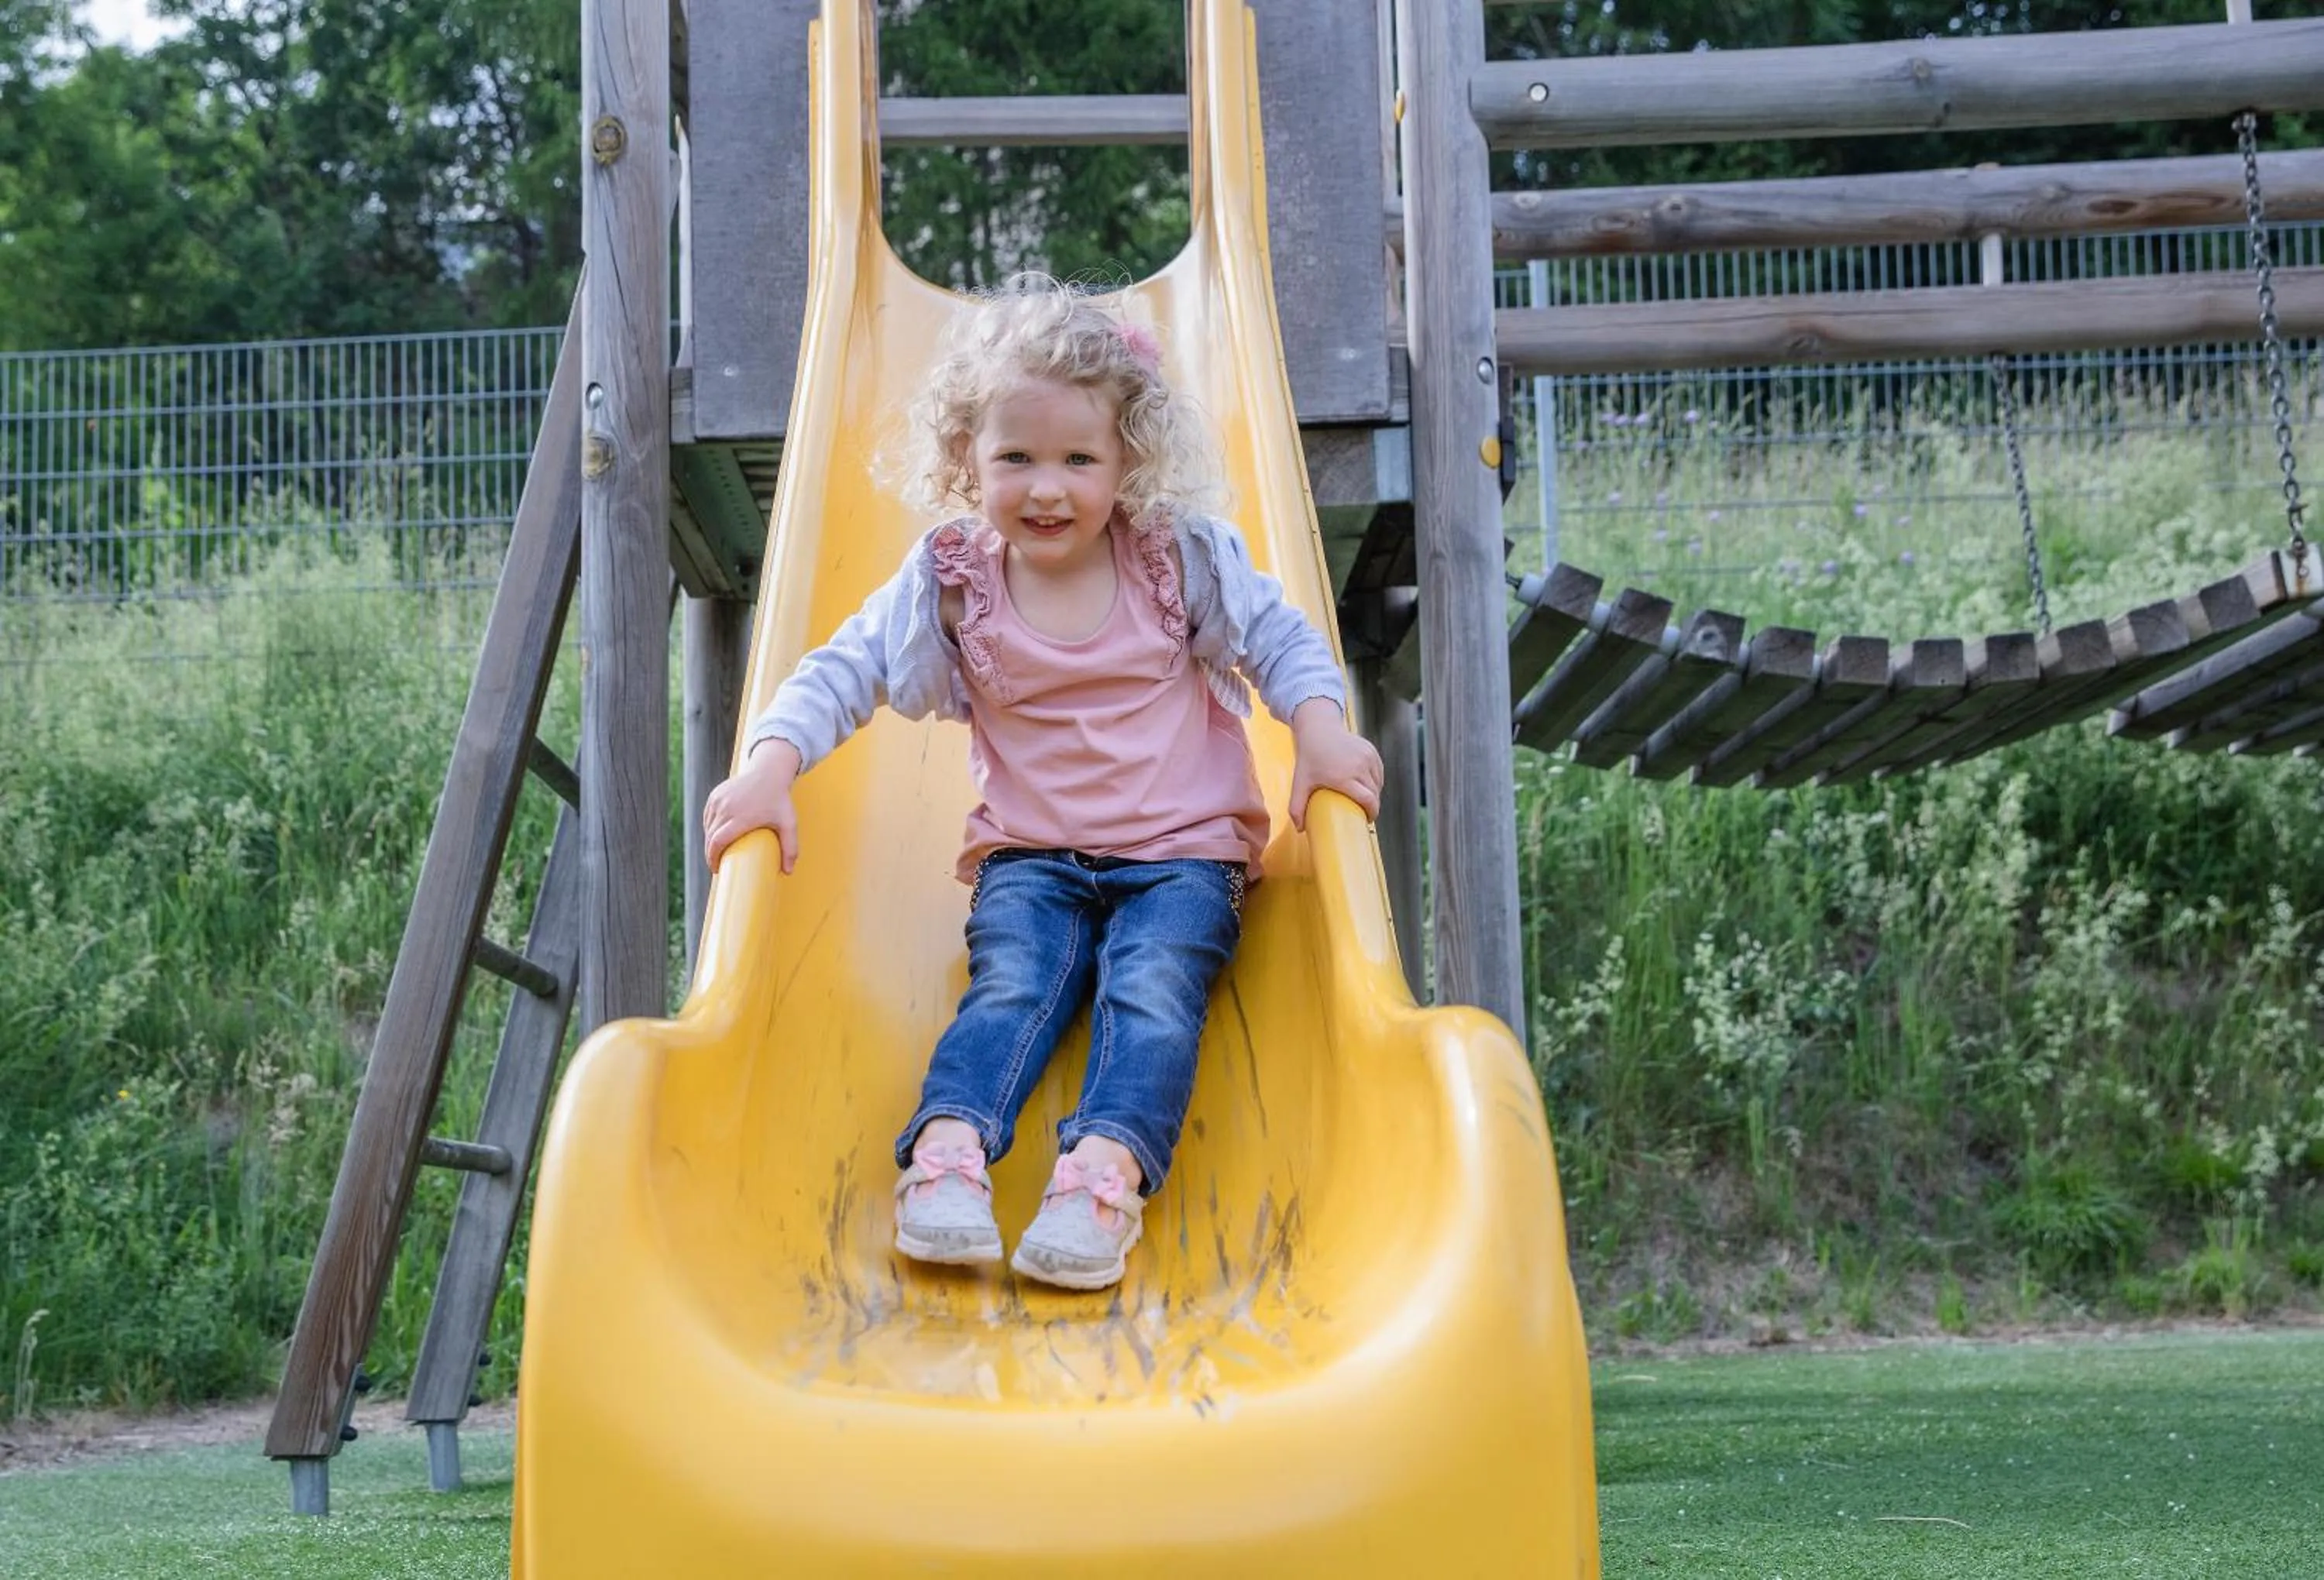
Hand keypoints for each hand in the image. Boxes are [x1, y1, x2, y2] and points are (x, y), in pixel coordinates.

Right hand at [703, 739, 803, 873]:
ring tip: (717, 851)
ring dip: (709, 840)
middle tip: (717, 863)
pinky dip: (709, 827)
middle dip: (710, 853)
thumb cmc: (780, 800)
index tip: (716, 869)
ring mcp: (718, 800)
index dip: (712, 857)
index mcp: (741, 817)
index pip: (718, 841)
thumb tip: (788, 872)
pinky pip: (708, 816)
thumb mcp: (789, 823)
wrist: (769, 772)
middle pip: (710, 836)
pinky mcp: (715, 795)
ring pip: (707, 827)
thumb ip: (791, 848)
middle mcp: (726, 808)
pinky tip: (715, 835)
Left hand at [1287, 698, 1383, 830]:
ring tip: (1366, 800)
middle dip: (1373, 805)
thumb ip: (1297, 807)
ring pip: (1378, 783)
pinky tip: (1369, 786)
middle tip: (1364, 812)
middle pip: (1375, 793)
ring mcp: (1367, 757)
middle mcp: (1359, 767)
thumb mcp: (1300, 782)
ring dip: (1375, 793)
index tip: (1367, 820)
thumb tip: (1299, 829)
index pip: (1368, 800)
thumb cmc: (1309, 756)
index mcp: (1344, 777)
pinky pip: (1379, 772)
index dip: (1372, 812)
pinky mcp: (1371, 751)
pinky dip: (1376, 781)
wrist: (1318, 728)